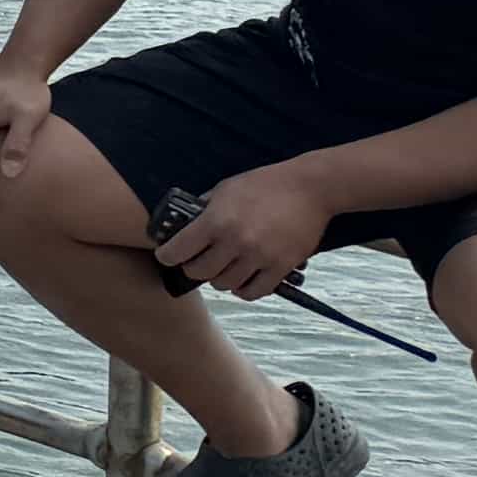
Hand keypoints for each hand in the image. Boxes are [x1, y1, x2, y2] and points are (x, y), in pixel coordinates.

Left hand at [159, 161, 331, 300]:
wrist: (309, 189)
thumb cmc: (265, 184)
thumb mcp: (225, 189)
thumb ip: (203, 209)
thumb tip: (183, 224)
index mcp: (216, 221)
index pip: (179, 251)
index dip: (167, 256)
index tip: (166, 256)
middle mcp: (236, 242)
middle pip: (199, 272)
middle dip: (193, 268)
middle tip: (196, 261)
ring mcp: (260, 257)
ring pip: (225, 285)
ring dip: (219, 279)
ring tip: (222, 268)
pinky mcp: (281, 268)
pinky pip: (254, 292)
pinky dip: (243, 290)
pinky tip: (242, 279)